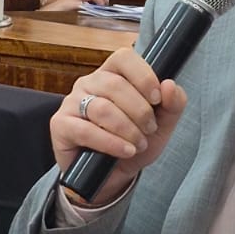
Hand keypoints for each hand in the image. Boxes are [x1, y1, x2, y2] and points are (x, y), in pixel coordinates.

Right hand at [51, 48, 187, 205]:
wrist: (114, 176)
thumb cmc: (135, 142)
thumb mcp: (163, 124)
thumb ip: (173, 104)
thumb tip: (170, 85)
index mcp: (113, 74)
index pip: (124, 58)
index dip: (143, 76)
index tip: (157, 99)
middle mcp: (90, 83)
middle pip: (115, 85)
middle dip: (140, 111)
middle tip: (150, 130)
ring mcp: (72, 102)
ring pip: (102, 108)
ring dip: (127, 129)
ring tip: (138, 143)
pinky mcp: (61, 125)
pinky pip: (85, 130)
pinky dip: (111, 143)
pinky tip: (125, 151)